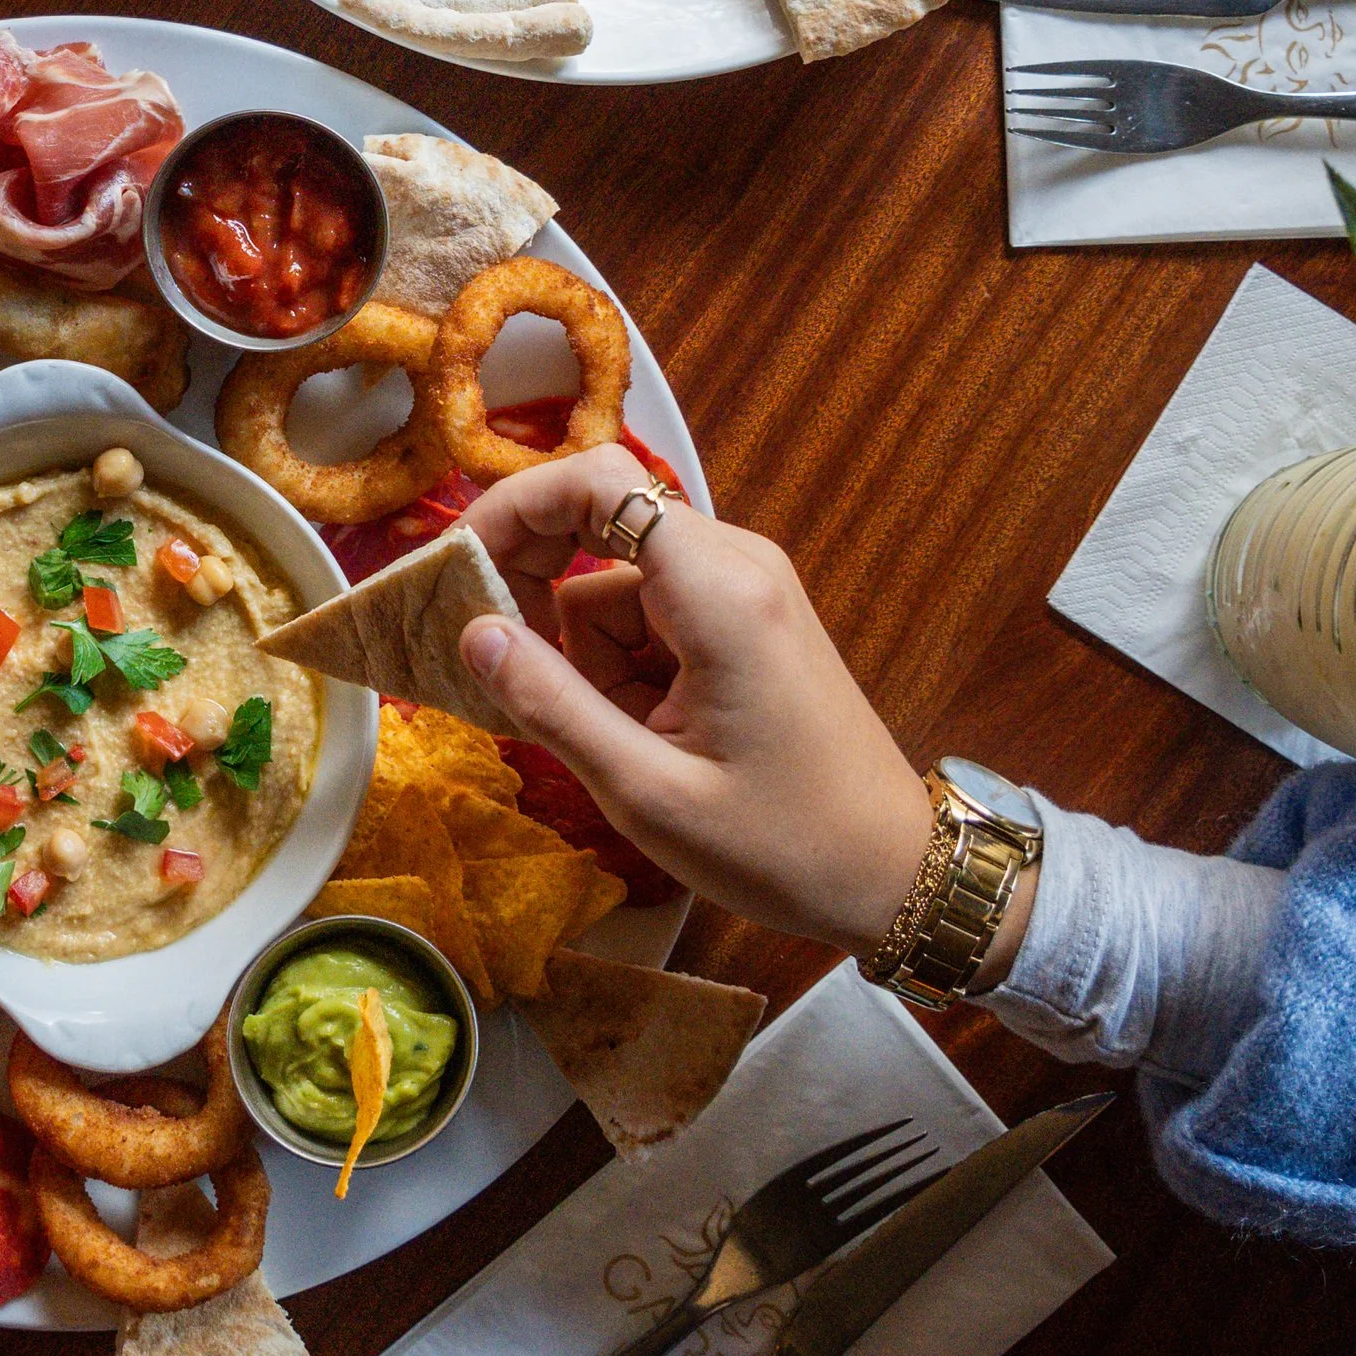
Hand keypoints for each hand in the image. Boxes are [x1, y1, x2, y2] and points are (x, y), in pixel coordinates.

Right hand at [458, 450, 990, 964]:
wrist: (894, 874)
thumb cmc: (784, 846)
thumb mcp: (648, 793)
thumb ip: (551, 705)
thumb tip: (471, 630)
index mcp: (719, 591)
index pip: (597, 480)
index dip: (515, 507)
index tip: (460, 570)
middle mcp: (737, 565)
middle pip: (597, 531)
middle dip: (542, 602)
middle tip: (515, 685)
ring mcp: (747, 590)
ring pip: (615, 584)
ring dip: (588, 655)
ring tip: (620, 748)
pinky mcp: (747, 621)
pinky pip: (650, 614)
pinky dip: (622, 667)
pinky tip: (642, 737)